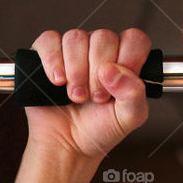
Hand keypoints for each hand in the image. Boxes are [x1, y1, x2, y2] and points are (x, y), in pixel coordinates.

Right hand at [26, 27, 151, 161]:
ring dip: (76, 71)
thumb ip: (134, 94)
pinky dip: (52, 60)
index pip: (134, 38)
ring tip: (76, 96)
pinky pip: (49, 40)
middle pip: (103, 37)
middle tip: (96, 98)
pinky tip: (57, 81)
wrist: (67, 146)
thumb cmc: (99, 130)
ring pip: (76, 38)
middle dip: (98, 73)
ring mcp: (73, 51)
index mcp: (124, 62)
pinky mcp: (47, 54)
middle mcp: (100, 52)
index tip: (119, 85)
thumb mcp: (128, 118)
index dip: (128, 58)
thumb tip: (114, 70)